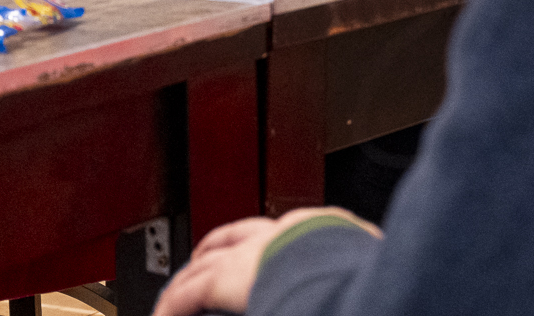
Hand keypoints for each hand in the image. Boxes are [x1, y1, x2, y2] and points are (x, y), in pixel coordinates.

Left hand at [151, 208, 380, 315]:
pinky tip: (164, 314)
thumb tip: (369, 266)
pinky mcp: (223, 278)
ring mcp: (249, 252)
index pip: (283, 231)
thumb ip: (357, 261)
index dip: (263, 243)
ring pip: (205, 263)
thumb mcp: (368, 260)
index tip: (259, 254)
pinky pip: (187, 293)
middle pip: (232, 237)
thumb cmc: (364, 272)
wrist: (346, 273)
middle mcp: (280, 231)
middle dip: (214, 250)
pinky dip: (173, 304)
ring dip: (188, 280)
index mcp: (320, 225)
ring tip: (176, 297)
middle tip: (201, 266)